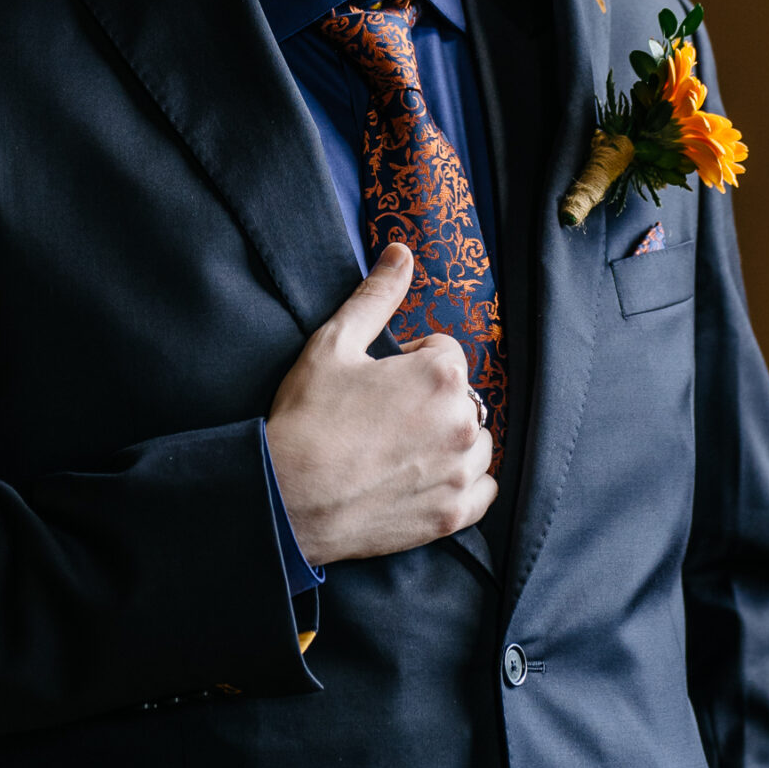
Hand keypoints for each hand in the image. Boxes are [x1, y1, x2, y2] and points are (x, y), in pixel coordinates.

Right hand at [265, 241, 497, 563]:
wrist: (286, 496)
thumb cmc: (308, 418)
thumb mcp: (334, 343)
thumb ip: (377, 296)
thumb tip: (401, 253)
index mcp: (441, 374)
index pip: (446, 352)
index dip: (411, 362)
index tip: (380, 381)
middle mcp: (462, 422)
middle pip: (462, 397)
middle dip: (431, 401)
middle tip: (383, 417)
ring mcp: (459, 472)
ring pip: (475, 442)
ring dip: (450, 440)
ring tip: (401, 447)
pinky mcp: (451, 514)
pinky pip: (482, 492)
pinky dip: (463, 483)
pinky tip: (427, 478)